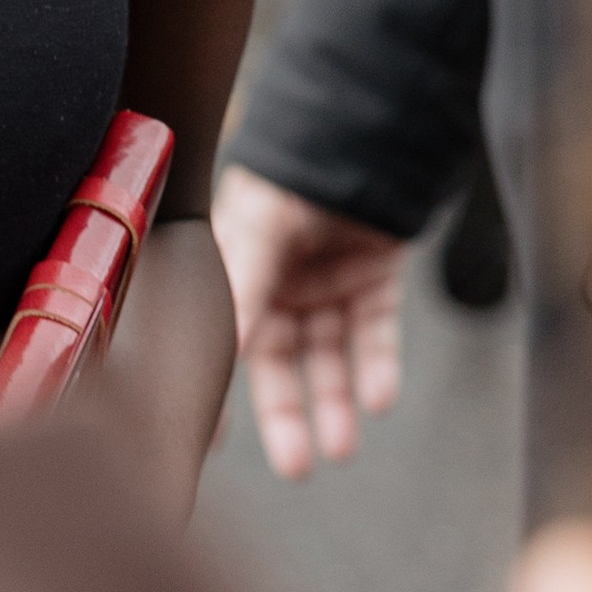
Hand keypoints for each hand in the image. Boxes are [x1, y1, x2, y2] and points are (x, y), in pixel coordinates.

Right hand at [211, 162, 405, 479]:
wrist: (363, 124)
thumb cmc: (295, 168)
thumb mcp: (261, 221)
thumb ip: (248, 281)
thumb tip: (234, 347)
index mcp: (239, 270)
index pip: (227, 343)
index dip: (220, 393)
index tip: (212, 444)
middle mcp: (281, 284)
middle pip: (282, 364)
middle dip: (289, 416)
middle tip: (297, 467)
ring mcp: (329, 283)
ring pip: (330, 357)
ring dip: (337, 401)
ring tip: (341, 447)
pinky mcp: (375, 279)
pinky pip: (375, 332)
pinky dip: (378, 365)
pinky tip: (379, 398)